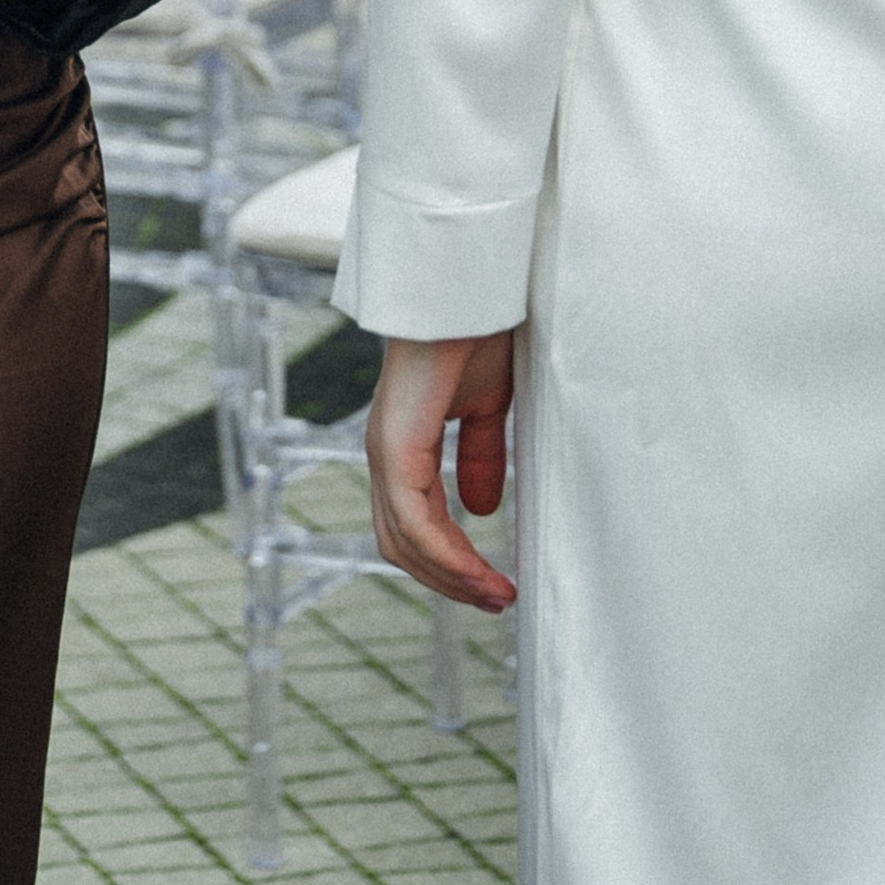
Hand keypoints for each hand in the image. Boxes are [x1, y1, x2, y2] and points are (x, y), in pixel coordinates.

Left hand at [366, 331, 520, 613]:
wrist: (470, 284)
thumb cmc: (479, 328)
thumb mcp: (489, 404)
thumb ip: (480, 452)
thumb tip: (480, 509)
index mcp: (403, 442)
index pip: (413, 524)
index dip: (451, 562)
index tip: (497, 586)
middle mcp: (385, 451)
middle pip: (401, 544)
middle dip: (450, 581)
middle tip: (499, 600)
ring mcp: (385, 448)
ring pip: (403, 541)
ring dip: (452, 578)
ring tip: (498, 595)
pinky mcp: (395, 443)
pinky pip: (413, 520)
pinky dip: (447, 556)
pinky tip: (482, 573)